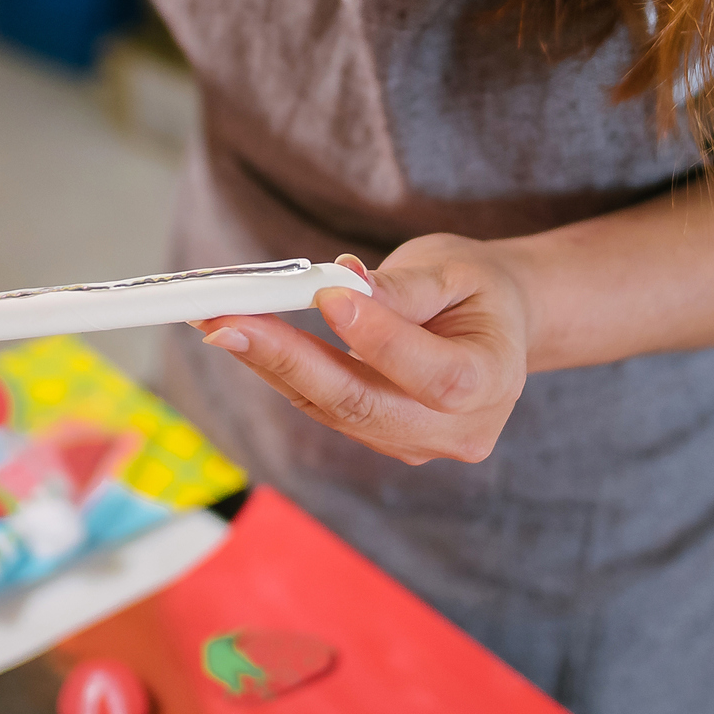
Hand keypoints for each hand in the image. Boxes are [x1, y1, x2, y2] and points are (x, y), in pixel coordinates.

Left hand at [189, 236, 532, 464]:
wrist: (491, 326)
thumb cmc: (477, 290)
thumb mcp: (456, 270)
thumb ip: (406, 287)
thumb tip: (345, 284)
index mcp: (495, 379)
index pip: (436, 375)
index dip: (380, 341)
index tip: (328, 296)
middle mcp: (459, 428)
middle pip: (366, 406)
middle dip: (291, 360)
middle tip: (231, 321)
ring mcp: (416, 443)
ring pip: (334, 410)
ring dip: (271, 364)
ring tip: (219, 320)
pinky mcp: (381, 440)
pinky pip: (325, 408)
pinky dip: (282, 371)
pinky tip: (242, 336)